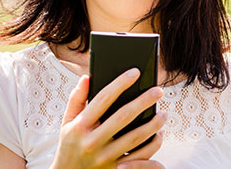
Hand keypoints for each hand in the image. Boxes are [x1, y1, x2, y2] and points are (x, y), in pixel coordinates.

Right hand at [50, 69, 166, 168]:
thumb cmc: (70, 145)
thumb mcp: (67, 123)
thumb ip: (76, 100)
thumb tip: (87, 76)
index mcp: (79, 127)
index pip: (102, 99)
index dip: (120, 83)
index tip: (135, 72)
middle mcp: (91, 142)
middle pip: (123, 116)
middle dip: (144, 101)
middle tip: (159, 91)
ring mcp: (104, 158)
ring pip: (136, 137)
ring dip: (153, 124)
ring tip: (164, 113)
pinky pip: (140, 157)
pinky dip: (152, 144)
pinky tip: (159, 134)